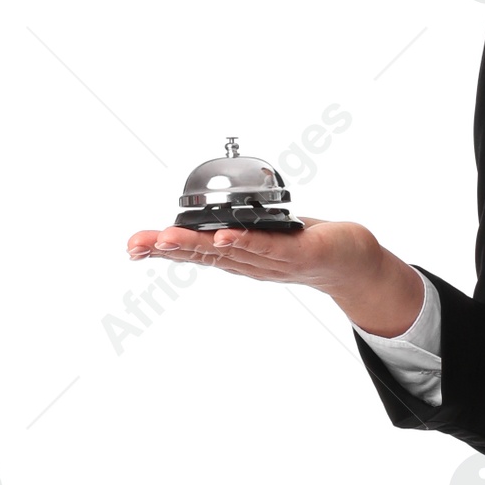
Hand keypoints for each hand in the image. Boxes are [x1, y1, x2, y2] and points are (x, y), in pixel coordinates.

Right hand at [126, 217, 426, 336]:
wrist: (351, 261)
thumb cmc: (303, 244)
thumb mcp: (258, 236)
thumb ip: (229, 232)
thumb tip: (201, 222)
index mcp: (236, 256)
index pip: (193, 251)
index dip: (162, 249)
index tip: (133, 245)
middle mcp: (248, 262)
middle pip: (203, 254)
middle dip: (168, 248)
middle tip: (138, 244)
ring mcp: (271, 261)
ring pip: (228, 251)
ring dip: (197, 245)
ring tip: (168, 238)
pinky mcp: (298, 254)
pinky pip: (266, 247)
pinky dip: (244, 242)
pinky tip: (225, 236)